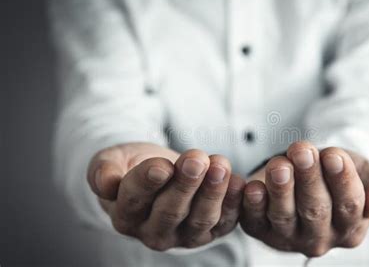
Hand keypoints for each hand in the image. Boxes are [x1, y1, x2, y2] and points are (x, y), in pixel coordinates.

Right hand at [87, 142, 244, 250]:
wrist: (158, 171)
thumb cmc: (131, 166)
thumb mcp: (110, 161)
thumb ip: (103, 170)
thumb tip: (105, 182)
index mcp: (125, 215)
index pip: (134, 200)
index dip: (147, 183)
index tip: (161, 166)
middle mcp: (154, 232)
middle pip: (170, 212)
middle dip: (185, 184)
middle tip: (195, 160)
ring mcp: (185, 235)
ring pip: (201, 219)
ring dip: (213, 192)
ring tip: (219, 166)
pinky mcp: (211, 230)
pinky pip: (226, 221)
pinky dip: (234, 203)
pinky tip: (239, 181)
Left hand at [240, 141, 368, 256]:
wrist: (307, 175)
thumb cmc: (336, 175)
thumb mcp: (366, 175)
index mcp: (350, 227)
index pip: (349, 206)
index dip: (342, 180)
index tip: (334, 155)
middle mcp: (319, 238)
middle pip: (316, 210)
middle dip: (309, 179)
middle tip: (302, 152)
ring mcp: (287, 236)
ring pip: (284, 216)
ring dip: (281, 189)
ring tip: (279, 165)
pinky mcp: (260, 229)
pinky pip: (254, 220)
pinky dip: (252, 204)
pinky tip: (252, 187)